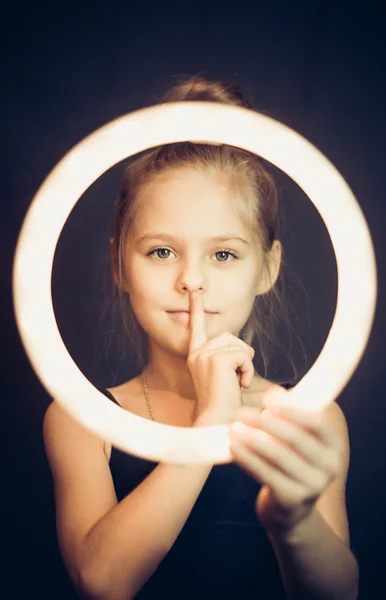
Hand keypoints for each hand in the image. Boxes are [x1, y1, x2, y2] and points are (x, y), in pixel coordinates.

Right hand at [187, 291, 254, 424]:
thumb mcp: (221, 376)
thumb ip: (225, 358)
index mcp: (195, 355)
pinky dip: (248, 370)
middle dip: (241, 355)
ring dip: (245, 365)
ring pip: (239, 346)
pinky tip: (239, 385)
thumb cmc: (223, 403)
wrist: (216, 420)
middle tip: (237, 378)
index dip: (196, 309)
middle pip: (230, 337)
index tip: (194, 293)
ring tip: (236, 383)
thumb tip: (244, 349)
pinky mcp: (217, 359)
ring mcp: (205, 355)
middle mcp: (197, 353)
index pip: (197, 328)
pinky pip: (244, 355)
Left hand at [228, 387, 342, 533]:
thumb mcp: (297, 441)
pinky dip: (247, 458)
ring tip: (232, 428)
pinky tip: (233, 447)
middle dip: (265, 421)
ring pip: (277, 455)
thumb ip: (289, 417)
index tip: (267, 398)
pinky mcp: (292, 500)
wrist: (291, 513)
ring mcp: (312, 486)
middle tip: (240, 412)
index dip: (292, 409)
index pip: (318, 422)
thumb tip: (275, 392)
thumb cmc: (291, 465)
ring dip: (251, 438)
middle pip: (295, 437)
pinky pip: (265, 473)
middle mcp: (328, 467)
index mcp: (333, 446)